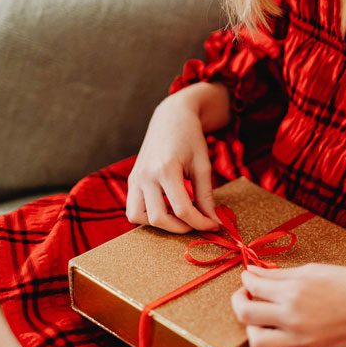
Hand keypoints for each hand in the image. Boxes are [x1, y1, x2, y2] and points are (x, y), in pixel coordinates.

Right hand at [126, 82, 229, 232]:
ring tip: (179, 216)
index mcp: (166, 169)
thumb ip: (206, 196)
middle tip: (197, 223)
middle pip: (158, 218)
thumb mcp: (202, 165)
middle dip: (180, 228)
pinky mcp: (132, 180)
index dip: (200, 223)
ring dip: (159, 224)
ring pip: (138, 217)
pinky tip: (167, 208)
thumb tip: (213, 222)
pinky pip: (133, 208)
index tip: (213, 226)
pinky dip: (148, 216)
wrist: (171, 118)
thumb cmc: (190, 139)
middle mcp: (145, 175)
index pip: (182, 209)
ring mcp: (135, 178)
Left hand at [231, 264, 345, 346]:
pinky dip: (270, 346)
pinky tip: (276, 332)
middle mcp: (293, 318)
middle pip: (245, 315)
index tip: (249, 276)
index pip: (253, 286)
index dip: (247, 279)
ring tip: (260, 317)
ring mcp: (301, 340)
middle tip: (246, 295)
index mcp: (294, 292)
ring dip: (252, 328)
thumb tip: (254, 272)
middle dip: (239, 302)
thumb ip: (281, 274)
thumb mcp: (315, 270)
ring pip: (256, 342)